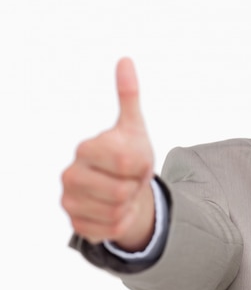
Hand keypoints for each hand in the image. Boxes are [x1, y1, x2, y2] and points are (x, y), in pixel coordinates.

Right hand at [61, 58, 155, 250]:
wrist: (124, 189)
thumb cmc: (130, 157)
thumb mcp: (134, 128)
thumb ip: (129, 95)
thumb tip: (125, 59)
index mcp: (85, 148)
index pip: (127, 161)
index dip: (141, 165)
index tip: (134, 161)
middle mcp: (70, 174)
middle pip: (121, 190)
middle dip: (135, 186)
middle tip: (130, 180)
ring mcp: (69, 201)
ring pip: (117, 212)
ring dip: (130, 204)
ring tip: (123, 193)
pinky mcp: (76, 225)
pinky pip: (112, 229)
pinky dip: (123, 222)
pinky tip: (115, 211)